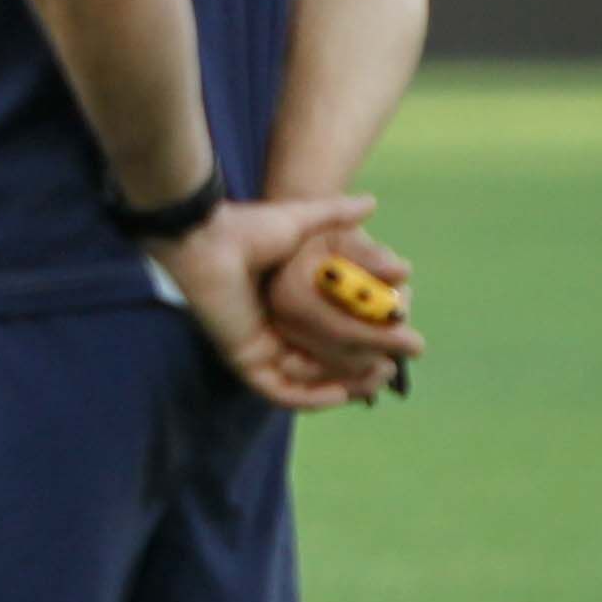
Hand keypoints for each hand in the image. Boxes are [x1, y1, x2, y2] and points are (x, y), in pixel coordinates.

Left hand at [147, 194, 391, 411]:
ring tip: (375, 379)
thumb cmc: (246, 227)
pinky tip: (341, 393)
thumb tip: (372, 203)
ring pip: (306, 383)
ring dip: (342, 387)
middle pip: (322, 366)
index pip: (328, 338)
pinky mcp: (244, 360)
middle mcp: (272, 332)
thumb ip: (335, 215)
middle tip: (391, 368)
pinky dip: (311, 398)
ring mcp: (258, 349)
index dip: (362, 344)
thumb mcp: (300, 221)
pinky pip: (280, 392)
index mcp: (284, 307)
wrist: (208, 238)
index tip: (393, 342)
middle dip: (359, 372)